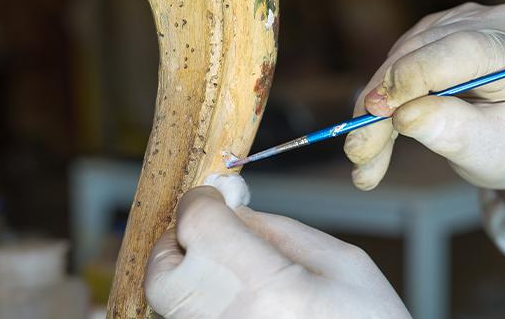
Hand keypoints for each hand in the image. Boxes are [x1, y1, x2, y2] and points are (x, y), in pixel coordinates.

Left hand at [145, 186, 409, 318]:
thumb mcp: (342, 265)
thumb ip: (279, 232)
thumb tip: (232, 209)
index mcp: (264, 287)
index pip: (197, 223)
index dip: (204, 201)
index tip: (217, 198)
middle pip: (163, 269)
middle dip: (182, 241)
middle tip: (214, 234)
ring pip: (169, 302)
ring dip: (189, 277)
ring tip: (234, 274)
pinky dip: (203, 307)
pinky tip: (239, 302)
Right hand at [344, 3, 504, 190]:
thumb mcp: (492, 153)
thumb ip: (454, 133)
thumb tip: (403, 116)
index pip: (464, 49)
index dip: (417, 75)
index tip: (379, 111)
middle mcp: (497, 24)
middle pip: (424, 53)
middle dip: (384, 105)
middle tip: (359, 152)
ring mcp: (465, 20)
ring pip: (401, 56)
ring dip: (374, 106)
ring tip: (364, 157)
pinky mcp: (438, 30)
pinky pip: (396, 60)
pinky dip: (380, 99)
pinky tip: (373, 135)